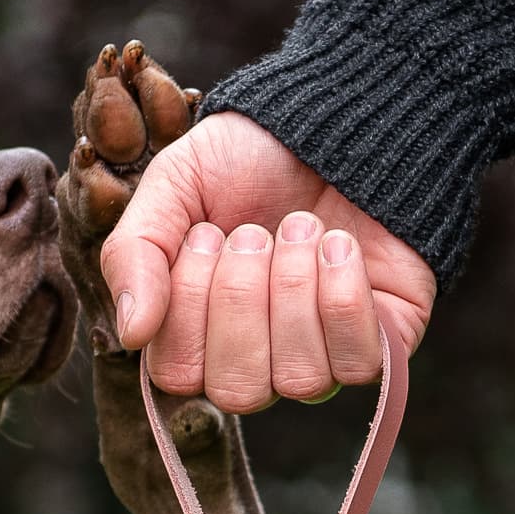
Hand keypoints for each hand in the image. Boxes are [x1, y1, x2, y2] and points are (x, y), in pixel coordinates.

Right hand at [101, 111, 435, 413]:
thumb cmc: (248, 161)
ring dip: (293, 287)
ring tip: (300, 226)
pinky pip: (356, 363)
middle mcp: (259, 363)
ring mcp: (321, 361)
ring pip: (298, 379)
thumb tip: (133, 332)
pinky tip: (341, 246)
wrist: (335, 123)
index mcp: (200, 335)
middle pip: (237, 390)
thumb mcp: (172, 187)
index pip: (177, 374)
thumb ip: (134, 254)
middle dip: (242, 297)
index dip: (189, 305)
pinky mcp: (382, 346)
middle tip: (253, 232)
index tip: (206, 234)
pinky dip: (343, 295)